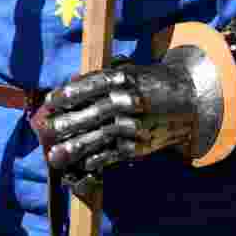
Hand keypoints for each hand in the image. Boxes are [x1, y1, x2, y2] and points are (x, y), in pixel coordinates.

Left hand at [30, 57, 199, 196]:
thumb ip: (101, 77)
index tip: (50, 101)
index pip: (94, 83)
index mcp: (125, 77)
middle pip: (97, 111)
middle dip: (70, 122)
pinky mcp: (143, 144)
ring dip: (78, 147)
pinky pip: (117, 153)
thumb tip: (69, 82)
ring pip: (104, 135)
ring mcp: (139, 123)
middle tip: (48, 130)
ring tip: (56, 155)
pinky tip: (82, 164)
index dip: (71, 93)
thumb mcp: (128, 71)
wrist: (188, 99)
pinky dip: (99, 159)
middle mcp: (132, 99)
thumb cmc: (148, 83)